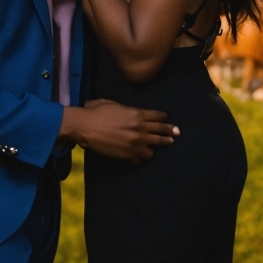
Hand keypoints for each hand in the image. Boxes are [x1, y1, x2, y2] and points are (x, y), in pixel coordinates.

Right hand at [60, 99, 179, 162]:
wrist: (86, 127)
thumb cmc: (96, 111)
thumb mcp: (113, 103)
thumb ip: (126, 108)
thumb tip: (128, 111)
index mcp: (137, 114)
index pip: (157, 116)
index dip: (164, 118)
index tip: (167, 119)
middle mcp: (140, 129)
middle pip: (160, 131)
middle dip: (170, 132)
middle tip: (176, 134)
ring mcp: (135, 143)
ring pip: (153, 148)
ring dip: (154, 147)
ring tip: (158, 148)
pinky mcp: (128, 155)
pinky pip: (140, 159)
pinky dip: (140, 157)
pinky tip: (139, 157)